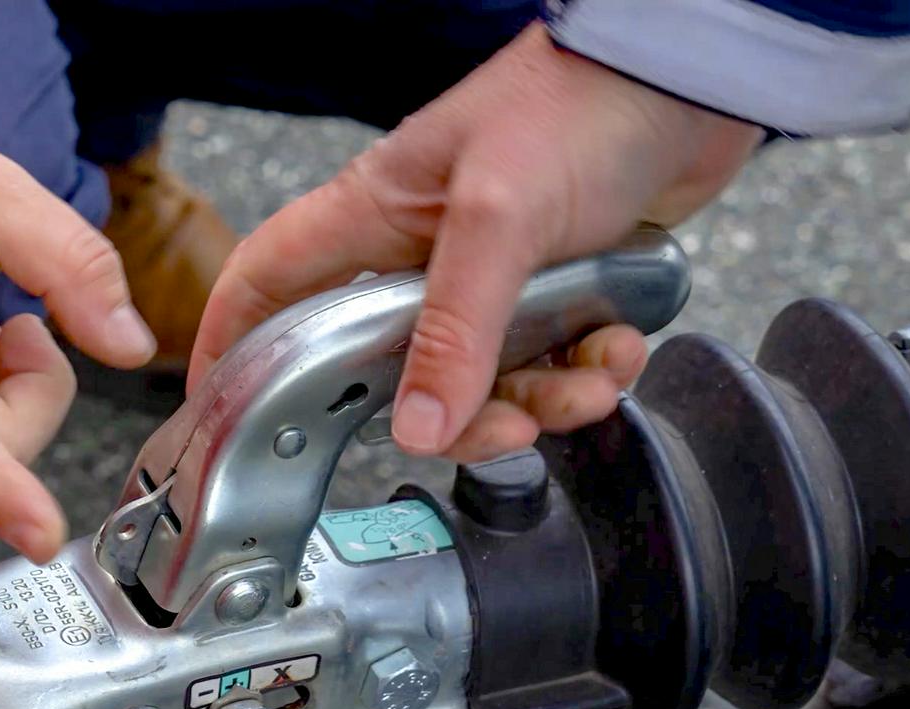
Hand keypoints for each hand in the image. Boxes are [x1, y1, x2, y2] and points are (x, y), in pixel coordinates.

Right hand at [190, 24, 760, 461]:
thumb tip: (417, 424)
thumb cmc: (574, 106)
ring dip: (542, 396)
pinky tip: (616, 345)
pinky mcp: (550, 289)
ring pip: (483, 380)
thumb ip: (456, 328)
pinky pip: (551, 364)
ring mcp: (486, 275)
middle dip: (451, 413)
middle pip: (392, 370)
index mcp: (373, 218)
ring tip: (587, 377)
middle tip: (501, 423)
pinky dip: (588, 371)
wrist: (686, 83)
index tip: (223, 408)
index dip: (235, 346)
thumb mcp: (499, 218)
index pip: (268, 284)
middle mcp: (419, 255)